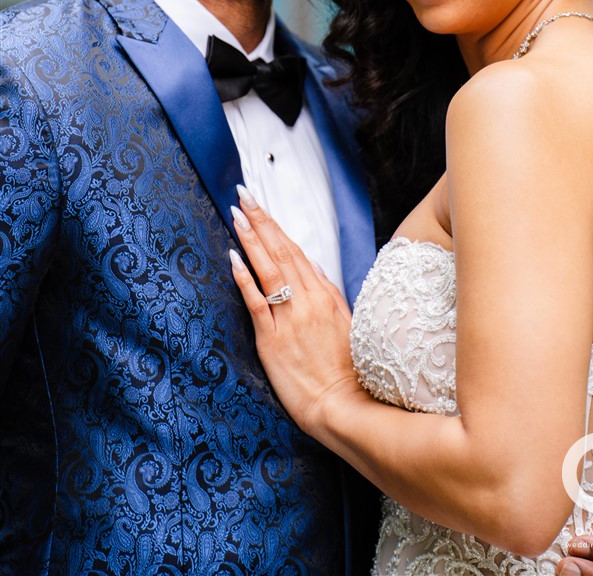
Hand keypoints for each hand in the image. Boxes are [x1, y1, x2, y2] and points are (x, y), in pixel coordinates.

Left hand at [229, 188, 361, 435]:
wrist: (346, 408)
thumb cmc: (349, 371)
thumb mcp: (347, 325)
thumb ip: (328, 293)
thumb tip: (313, 267)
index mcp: (325, 296)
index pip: (296, 251)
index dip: (276, 226)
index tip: (261, 205)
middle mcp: (308, 301)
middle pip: (281, 252)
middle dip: (261, 221)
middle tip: (244, 195)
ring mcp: (291, 320)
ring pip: (269, 270)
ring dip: (251, 240)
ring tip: (237, 215)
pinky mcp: (274, 341)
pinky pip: (258, 303)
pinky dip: (245, 278)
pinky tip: (233, 258)